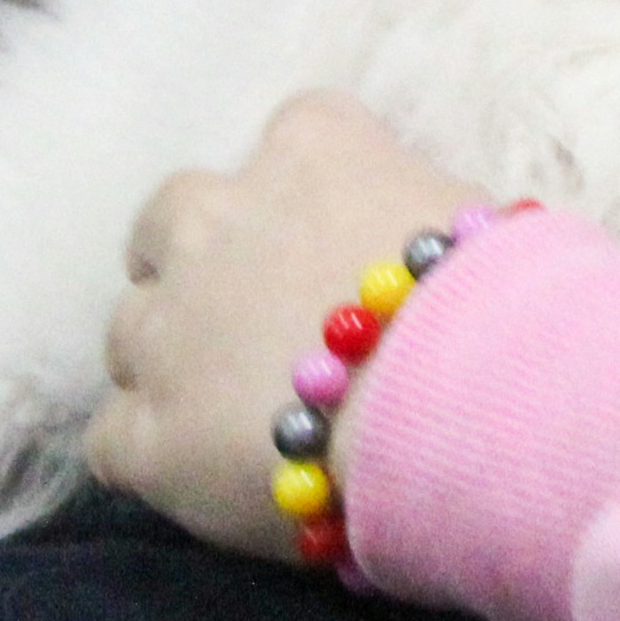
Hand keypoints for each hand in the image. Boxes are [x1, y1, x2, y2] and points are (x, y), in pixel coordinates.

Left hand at [89, 93, 494, 559]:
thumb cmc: (507, 311)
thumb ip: (422, 217)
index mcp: (312, 150)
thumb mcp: (482, 223)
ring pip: (129, 331)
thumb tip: (427, 249)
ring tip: (236, 421)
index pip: (293, 135)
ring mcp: (170, 327)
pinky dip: (149, 459)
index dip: (307, 199)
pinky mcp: (149, 433)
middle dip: (196, 267)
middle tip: (251, 326)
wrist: (473, 414)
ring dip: (171, 366)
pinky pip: (111, 440)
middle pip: (169, 222)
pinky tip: (202, 485)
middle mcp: (218, 218)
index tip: (336, 245)